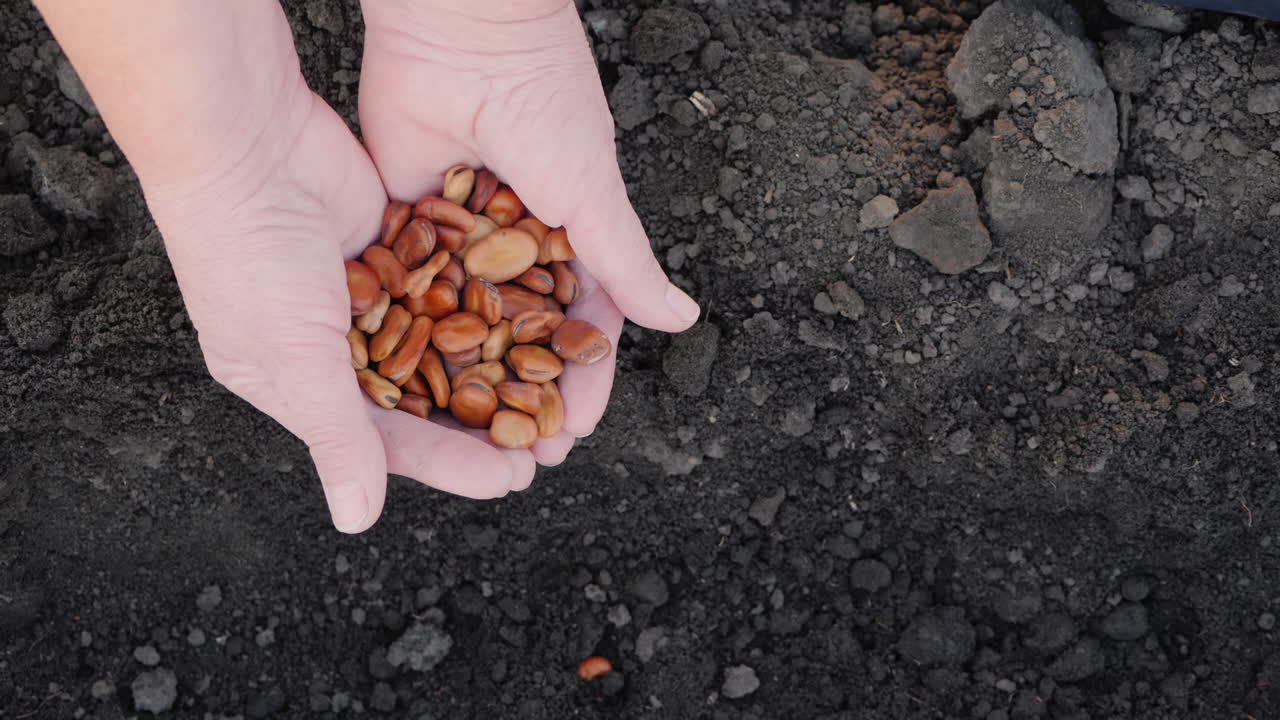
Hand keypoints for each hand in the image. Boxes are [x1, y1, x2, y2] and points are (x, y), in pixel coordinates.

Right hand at [90, 6, 533, 531]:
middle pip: (421, 396)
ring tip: (551, 390)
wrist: (247, 139)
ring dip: (492, 366)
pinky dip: (483, 303)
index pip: (385, 440)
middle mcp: (330, 343)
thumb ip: (337, 434)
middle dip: (481, 420)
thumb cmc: (247, 256)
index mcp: (293, 382)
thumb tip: (357, 519)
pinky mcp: (391, 245)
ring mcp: (364, 292)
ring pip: (441, 342)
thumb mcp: (293, 356)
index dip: (450, 461)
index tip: (511, 477)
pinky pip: (446, 285)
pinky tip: (536, 320)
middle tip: (546, 443)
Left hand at [357, 0, 701, 465]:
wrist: (464, 33)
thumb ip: (628, 264)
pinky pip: (413, 285)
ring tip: (466, 437)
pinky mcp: (409, 219)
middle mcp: (517, 241)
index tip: (577, 428)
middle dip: (524, 394)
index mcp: (571, 236)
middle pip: (522, 334)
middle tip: (522, 453)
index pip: (580, 324)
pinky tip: (407, 383)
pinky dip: (413, 331)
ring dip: (469, 380)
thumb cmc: (544, 105)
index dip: (584, 377)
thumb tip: (683, 321)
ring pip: (466, 321)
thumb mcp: (593, 197)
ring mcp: (462, 234)